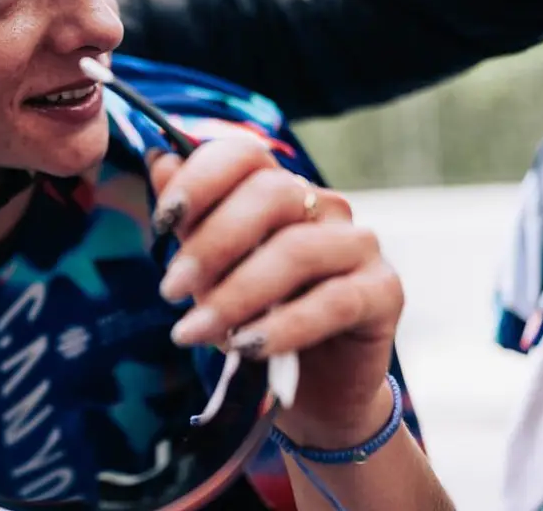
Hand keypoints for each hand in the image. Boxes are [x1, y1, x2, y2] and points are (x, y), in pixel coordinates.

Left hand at [149, 138, 403, 445]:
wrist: (312, 388)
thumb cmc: (255, 316)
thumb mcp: (211, 270)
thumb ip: (190, 219)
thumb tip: (159, 160)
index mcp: (280, 188)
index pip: (244, 154)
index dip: (200, 178)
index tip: (162, 221)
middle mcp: (324, 205)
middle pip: (269, 195)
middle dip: (211, 243)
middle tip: (169, 290)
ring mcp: (359, 244)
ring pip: (296, 250)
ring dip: (236, 293)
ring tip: (194, 330)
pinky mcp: (384, 291)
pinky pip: (333, 301)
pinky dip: (283, 326)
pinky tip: (246, 348)